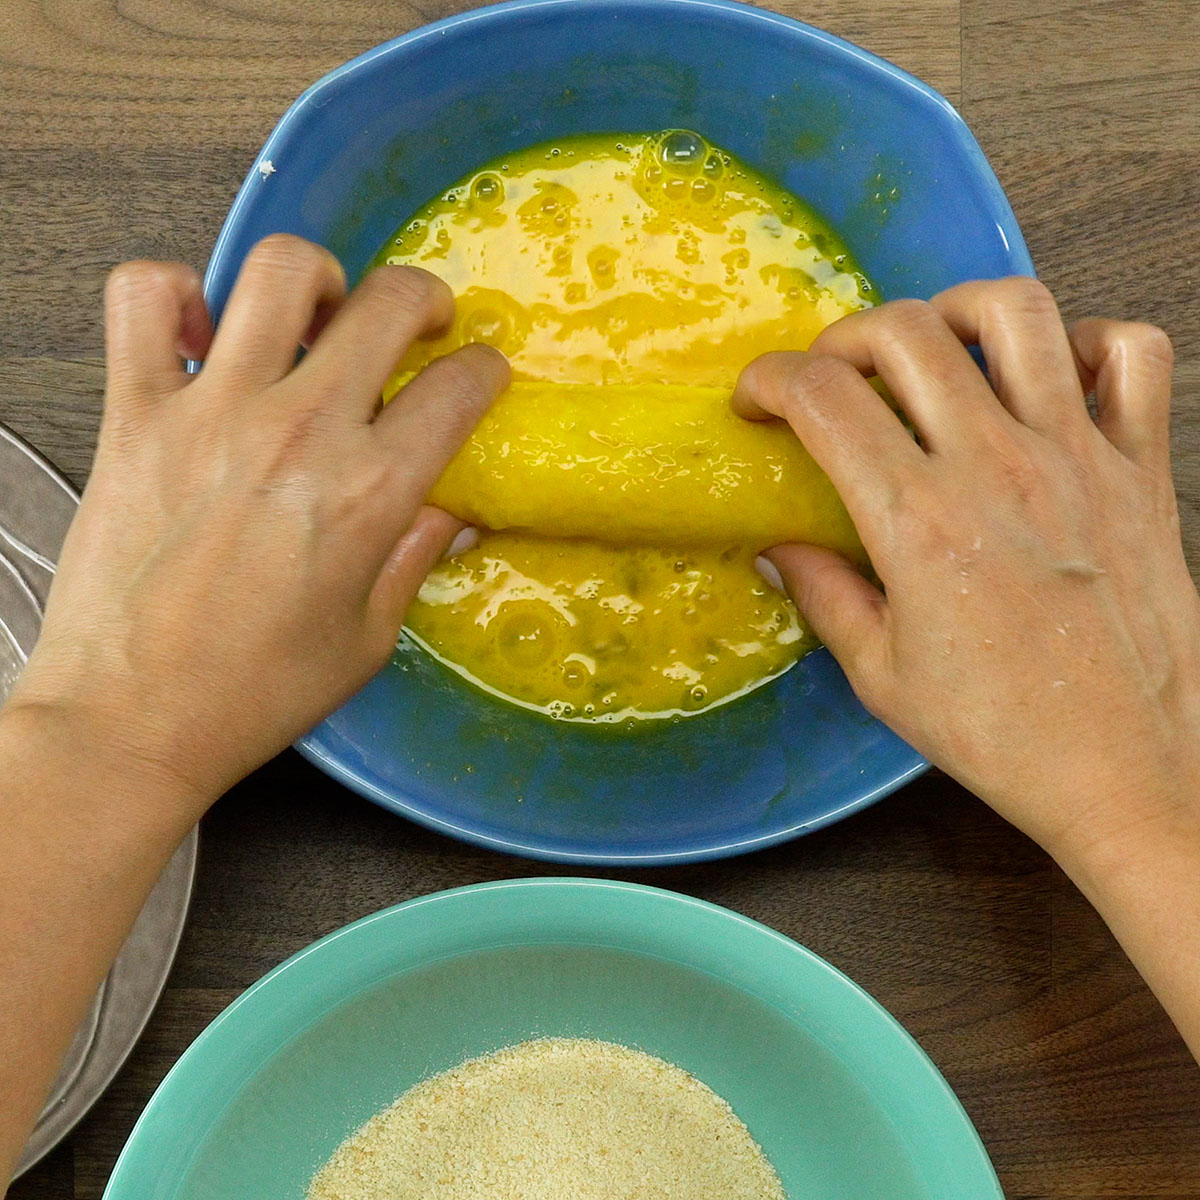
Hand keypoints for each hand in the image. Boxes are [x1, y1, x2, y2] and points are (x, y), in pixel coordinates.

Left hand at [7, 234, 508, 805]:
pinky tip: (200, 331)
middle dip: (424, 299)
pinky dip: (175, 291)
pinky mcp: (134, 412)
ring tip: (317, 310)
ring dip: (316, 278)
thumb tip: (452, 511)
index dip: (484, 371)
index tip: (479, 375)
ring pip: (278, 272)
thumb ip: (414, 557)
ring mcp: (211, 412)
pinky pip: (144, 296)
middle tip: (419, 322)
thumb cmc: (253, 693)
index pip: (456, 390)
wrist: (130, 721)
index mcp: (369, 493)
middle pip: (388, 304)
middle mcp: (299, 433)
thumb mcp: (367, 638)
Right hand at [735, 278, 1199, 863]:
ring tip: (935, 345)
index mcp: (918, 522)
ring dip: (956, 309)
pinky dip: (1088, 341)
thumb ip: (823, 596)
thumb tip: (777, 549)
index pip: (825, 399)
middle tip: (833, 375)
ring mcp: (1078, 457)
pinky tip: (1050, 376)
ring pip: (1017, 312)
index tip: (758, 399)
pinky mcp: (1141, 468)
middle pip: (905, 333)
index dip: (771, 380)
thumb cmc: (1005, 734)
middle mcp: (997, 468)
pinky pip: (1132, 352)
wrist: (1133, 768)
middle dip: (845, 337)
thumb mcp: (884, 677)